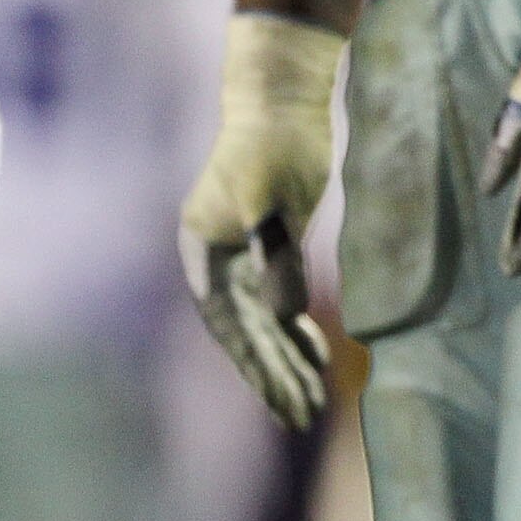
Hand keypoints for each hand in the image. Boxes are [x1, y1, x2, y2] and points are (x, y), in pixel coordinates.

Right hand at [180, 15, 342, 430]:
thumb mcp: (273, 201)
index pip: (228, 326)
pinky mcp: (267, 254)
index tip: (283, 400)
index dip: (256, 367)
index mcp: (202, 258)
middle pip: (244, 335)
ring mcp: (240, 262)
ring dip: (287, 363)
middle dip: (273, 378)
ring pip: (263, 326)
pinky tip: (318, 358)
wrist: (280, 102)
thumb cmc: (272, 147)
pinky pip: (279, 306)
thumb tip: (283, 318)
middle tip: (302, 418)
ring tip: (311, 404)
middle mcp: (215, 267)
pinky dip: (297, 334)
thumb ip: (277, 258)